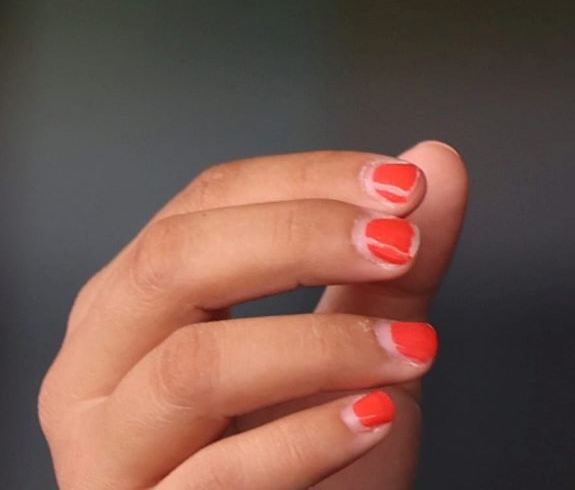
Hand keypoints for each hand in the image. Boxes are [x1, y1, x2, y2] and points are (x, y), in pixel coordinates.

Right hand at [38, 141, 468, 488]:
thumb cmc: (312, 464)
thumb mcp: (358, 351)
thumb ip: (393, 265)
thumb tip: (437, 159)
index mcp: (131, 309)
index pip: (202, 204)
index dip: (307, 180)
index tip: (407, 186)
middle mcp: (93, 376)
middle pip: (173, 263)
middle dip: (301, 238)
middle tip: (400, 245)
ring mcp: (104, 459)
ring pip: (191, 368)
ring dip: (323, 345)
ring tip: (414, 348)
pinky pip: (217, 474)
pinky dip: (310, 436)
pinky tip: (377, 415)